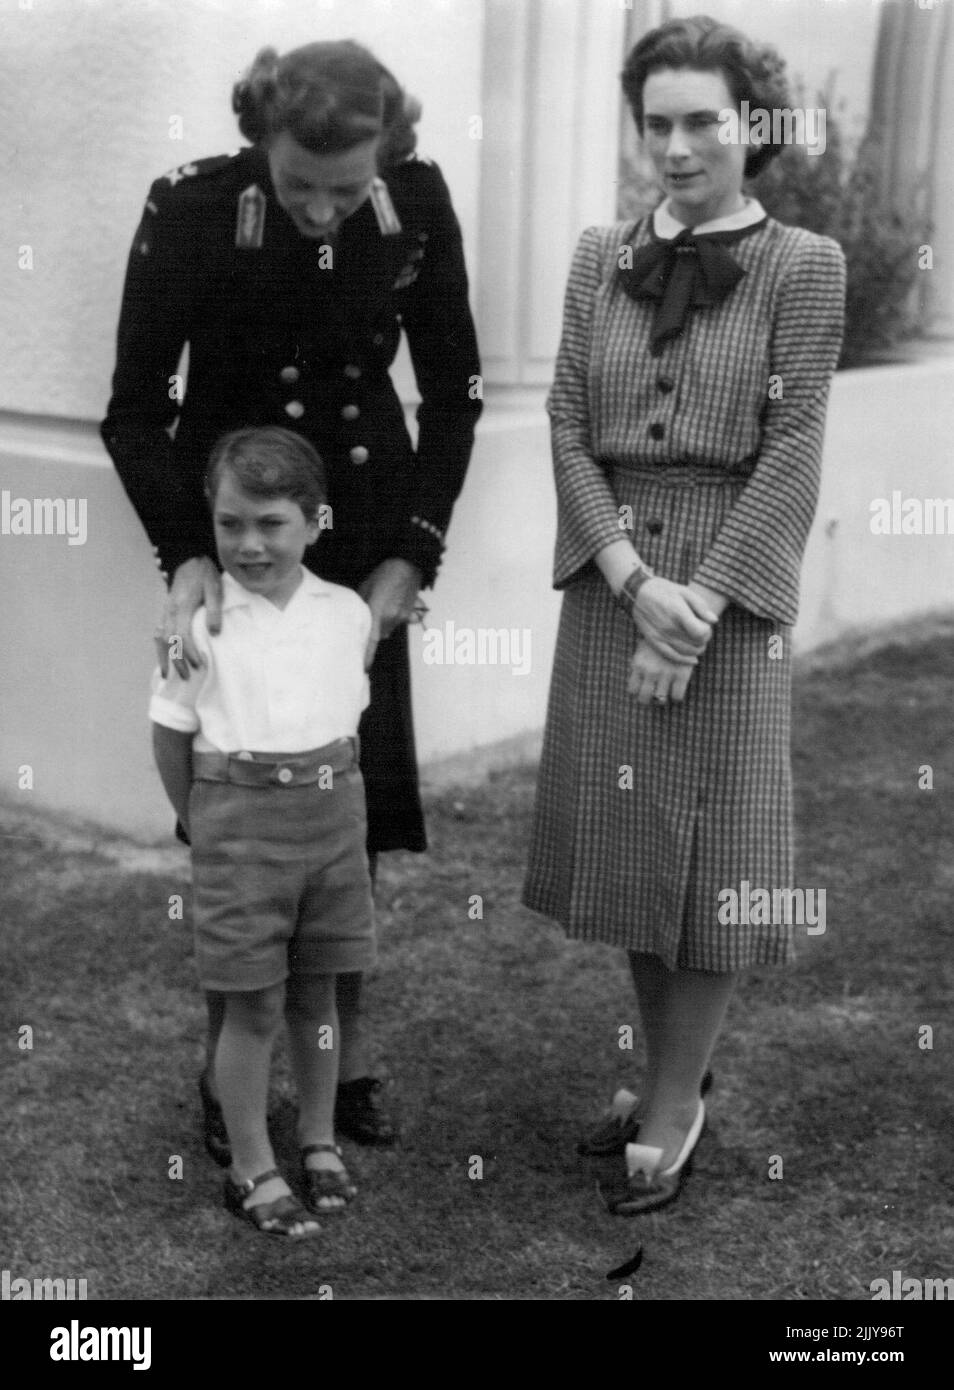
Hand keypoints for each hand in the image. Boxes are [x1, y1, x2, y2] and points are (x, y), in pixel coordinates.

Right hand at [156, 557, 221, 677]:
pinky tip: (163, 658)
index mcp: (183, 606)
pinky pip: (158, 632)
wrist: (190, 557)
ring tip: (167, 675)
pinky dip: (159, 647)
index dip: (190, 652)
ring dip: (164, 657)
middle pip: (169, 641)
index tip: (199, 665)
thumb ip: (215, 610)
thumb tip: (214, 633)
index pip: (183, 635)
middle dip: (176, 661)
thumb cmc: (205, 574)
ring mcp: (165, 611)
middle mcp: (170, 611)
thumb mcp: (215, 589)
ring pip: (159, 638)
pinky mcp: (165, 611)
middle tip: (186, 678)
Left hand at [358, 558, 422, 669]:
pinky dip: (393, 618)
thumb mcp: (365, 588)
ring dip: (383, 623)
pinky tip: (392, 603)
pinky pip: (398, 622)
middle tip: (367, 618)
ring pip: (388, 629)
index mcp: (378, 612)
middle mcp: (391, 618)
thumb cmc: (384, 573)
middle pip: (379, 635)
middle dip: (373, 630)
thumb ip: (361, 608)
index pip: (371, 640)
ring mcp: (402, 617)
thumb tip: (358, 620)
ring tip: (381, 604)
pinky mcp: (410, 614)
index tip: (363, 669)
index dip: (367, 656)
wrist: (407, 564)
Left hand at [627, 638, 695, 705]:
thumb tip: (638, 683)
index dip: (638, 690)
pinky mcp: (682, 674)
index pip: (632, 690)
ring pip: (660, 700)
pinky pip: (677, 696)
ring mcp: (666, 674)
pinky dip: (676, 696)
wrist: (680, 626)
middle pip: (643, 699)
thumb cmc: (660, 638)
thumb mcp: (642, 648)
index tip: (644, 686)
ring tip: (667, 690)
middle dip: (649, 698)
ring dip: (663, 698)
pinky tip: (677, 688)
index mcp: (638, 664)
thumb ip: (639, 665)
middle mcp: (650, 671)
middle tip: (655, 692)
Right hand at [630, 576, 717, 662]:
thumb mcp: (684, 591)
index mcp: (678, 613)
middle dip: (704, 638)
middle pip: (696, 643)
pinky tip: (693, 659)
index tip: (705, 624)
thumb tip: (714, 620)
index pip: (701, 632)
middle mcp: (669, 627)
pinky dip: (685, 660)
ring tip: (696, 639)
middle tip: (701, 630)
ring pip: (687, 652)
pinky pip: (672, 656)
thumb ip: (701, 606)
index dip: (707, 630)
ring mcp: (661, 636)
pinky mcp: (654, 641)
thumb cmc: (664, 590)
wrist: (637, 593)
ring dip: (697, 648)